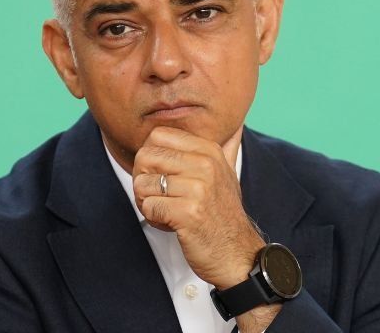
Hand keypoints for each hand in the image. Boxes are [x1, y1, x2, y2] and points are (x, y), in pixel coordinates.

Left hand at [132, 126, 263, 290]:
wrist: (237, 252)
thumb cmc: (224, 214)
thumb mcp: (228, 173)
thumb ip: (226, 148)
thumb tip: (236, 126)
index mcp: (210, 150)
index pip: (159, 135)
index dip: (150, 154)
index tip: (160, 172)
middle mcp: (205, 165)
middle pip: (145, 156)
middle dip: (142, 178)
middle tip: (156, 195)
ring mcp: (198, 188)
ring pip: (142, 184)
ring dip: (146, 201)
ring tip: (164, 210)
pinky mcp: (187, 213)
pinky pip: (148, 207)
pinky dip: (153, 218)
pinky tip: (170, 223)